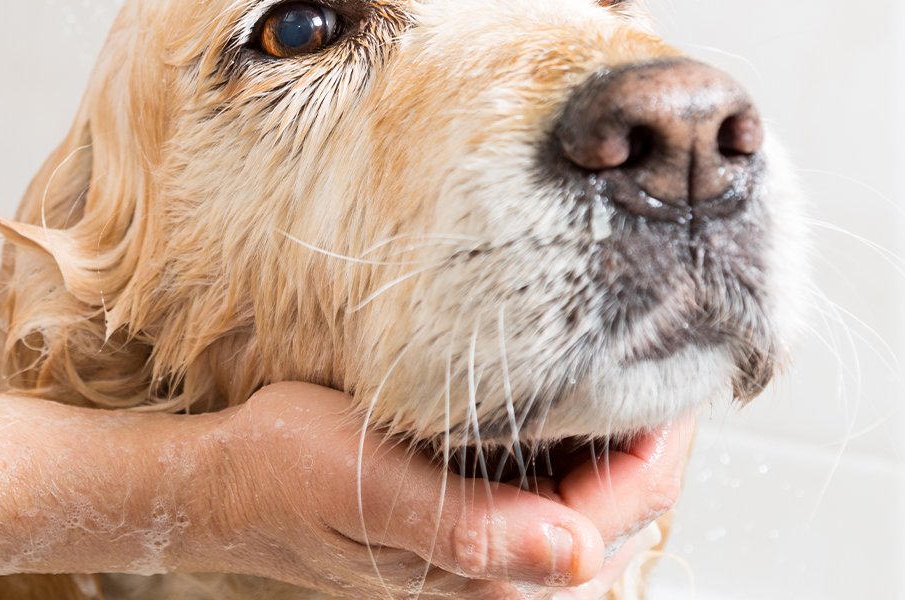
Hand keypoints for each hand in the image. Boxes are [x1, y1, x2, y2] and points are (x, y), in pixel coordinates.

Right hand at [189, 383, 692, 598]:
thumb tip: (576, 556)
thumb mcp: (367, 485)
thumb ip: (472, 529)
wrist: (221, 484)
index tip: (683, 351)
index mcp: (492, 573)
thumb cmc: (280, 479)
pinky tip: (567, 385)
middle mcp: (505, 572)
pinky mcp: (474, 520)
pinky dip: (576, 431)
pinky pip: (556, 480)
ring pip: (597, 488)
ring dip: (618, 425)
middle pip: (627, 499)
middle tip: (670, 331)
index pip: (628, 502)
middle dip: (653, 422)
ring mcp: (492, 548)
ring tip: (632, 346)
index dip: (665, 429)